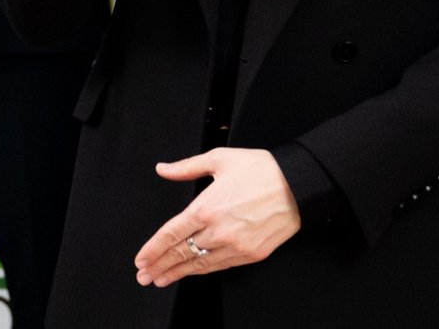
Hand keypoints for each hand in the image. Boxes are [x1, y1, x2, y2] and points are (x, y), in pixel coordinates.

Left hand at [132, 148, 300, 287]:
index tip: (140, 259)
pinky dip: (203, 270)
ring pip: (200, 264)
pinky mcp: (252, 254)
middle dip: (160, 266)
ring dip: (178, 273)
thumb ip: (186, 167)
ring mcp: (236, 246)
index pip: (171, 234)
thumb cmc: (260, 169)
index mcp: (205, 208)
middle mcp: (218, 231)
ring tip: (160, 279)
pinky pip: (221, 266)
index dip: (153, 249)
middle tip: (143, 275)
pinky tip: (192, 272)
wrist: (298, 185)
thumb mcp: (218, 159)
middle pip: (181, 253)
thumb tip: (163, 169)